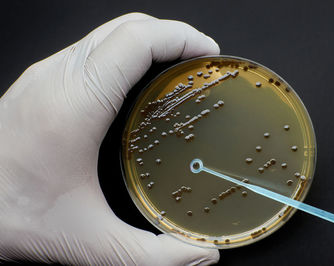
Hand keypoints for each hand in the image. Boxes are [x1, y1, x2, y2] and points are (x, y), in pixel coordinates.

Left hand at [0, 13, 219, 264]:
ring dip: (149, 40)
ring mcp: (47, 75)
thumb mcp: (89, 242)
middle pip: (127, 28)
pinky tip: (139, 79)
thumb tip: (199, 255)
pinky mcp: (43, 82)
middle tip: (199, 59)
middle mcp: (59, 77)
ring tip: (177, 64)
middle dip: (172, 35)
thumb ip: (151, 254)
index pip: (136, 41)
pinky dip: (127, 52)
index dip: (180, 37)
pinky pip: (94, 49)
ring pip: (108, 34)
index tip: (208, 54)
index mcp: (75, 103)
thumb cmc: (9, 214)